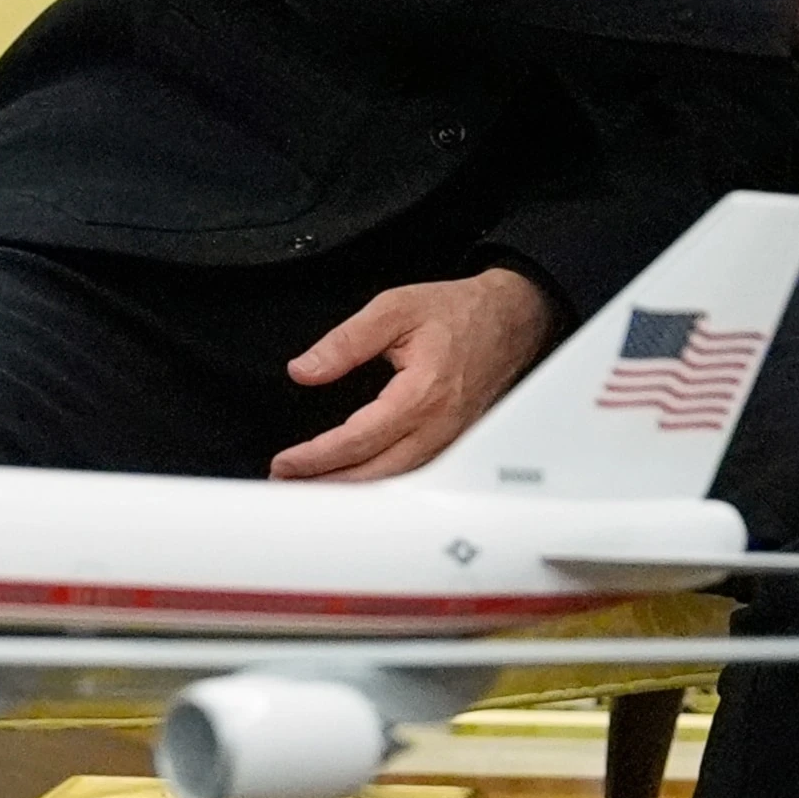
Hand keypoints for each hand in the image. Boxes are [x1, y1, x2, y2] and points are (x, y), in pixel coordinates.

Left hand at [271, 268, 554, 480]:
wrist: (512, 316)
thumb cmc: (461, 312)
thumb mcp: (395, 309)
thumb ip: (346, 341)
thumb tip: (305, 370)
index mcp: (421, 393)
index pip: (358, 440)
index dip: (316, 457)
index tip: (286, 462)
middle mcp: (438, 425)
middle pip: (375, 473)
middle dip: (327, 484)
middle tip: (287, 483)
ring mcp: (449, 438)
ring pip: (396, 480)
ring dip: (351, 488)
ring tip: (312, 486)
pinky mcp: (454, 440)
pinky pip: (414, 472)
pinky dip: (380, 482)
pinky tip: (357, 477)